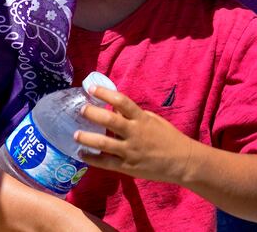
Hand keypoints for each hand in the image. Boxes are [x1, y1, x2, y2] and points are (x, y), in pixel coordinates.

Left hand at [74, 86, 195, 183]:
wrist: (182, 162)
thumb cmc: (168, 138)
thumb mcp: (153, 120)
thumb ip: (133, 115)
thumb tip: (114, 108)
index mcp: (141, 119)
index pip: (121, 101)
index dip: (105, 93)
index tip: (91, 88)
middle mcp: (134, 133)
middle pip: (110, 121)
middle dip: (92, 114)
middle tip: (81, 109)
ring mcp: (130, 151)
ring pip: (104, 144)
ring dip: (87, 138)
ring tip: (75, 135)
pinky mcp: (128, 167)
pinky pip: (106, 163)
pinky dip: (92, 159)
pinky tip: (82, 154)